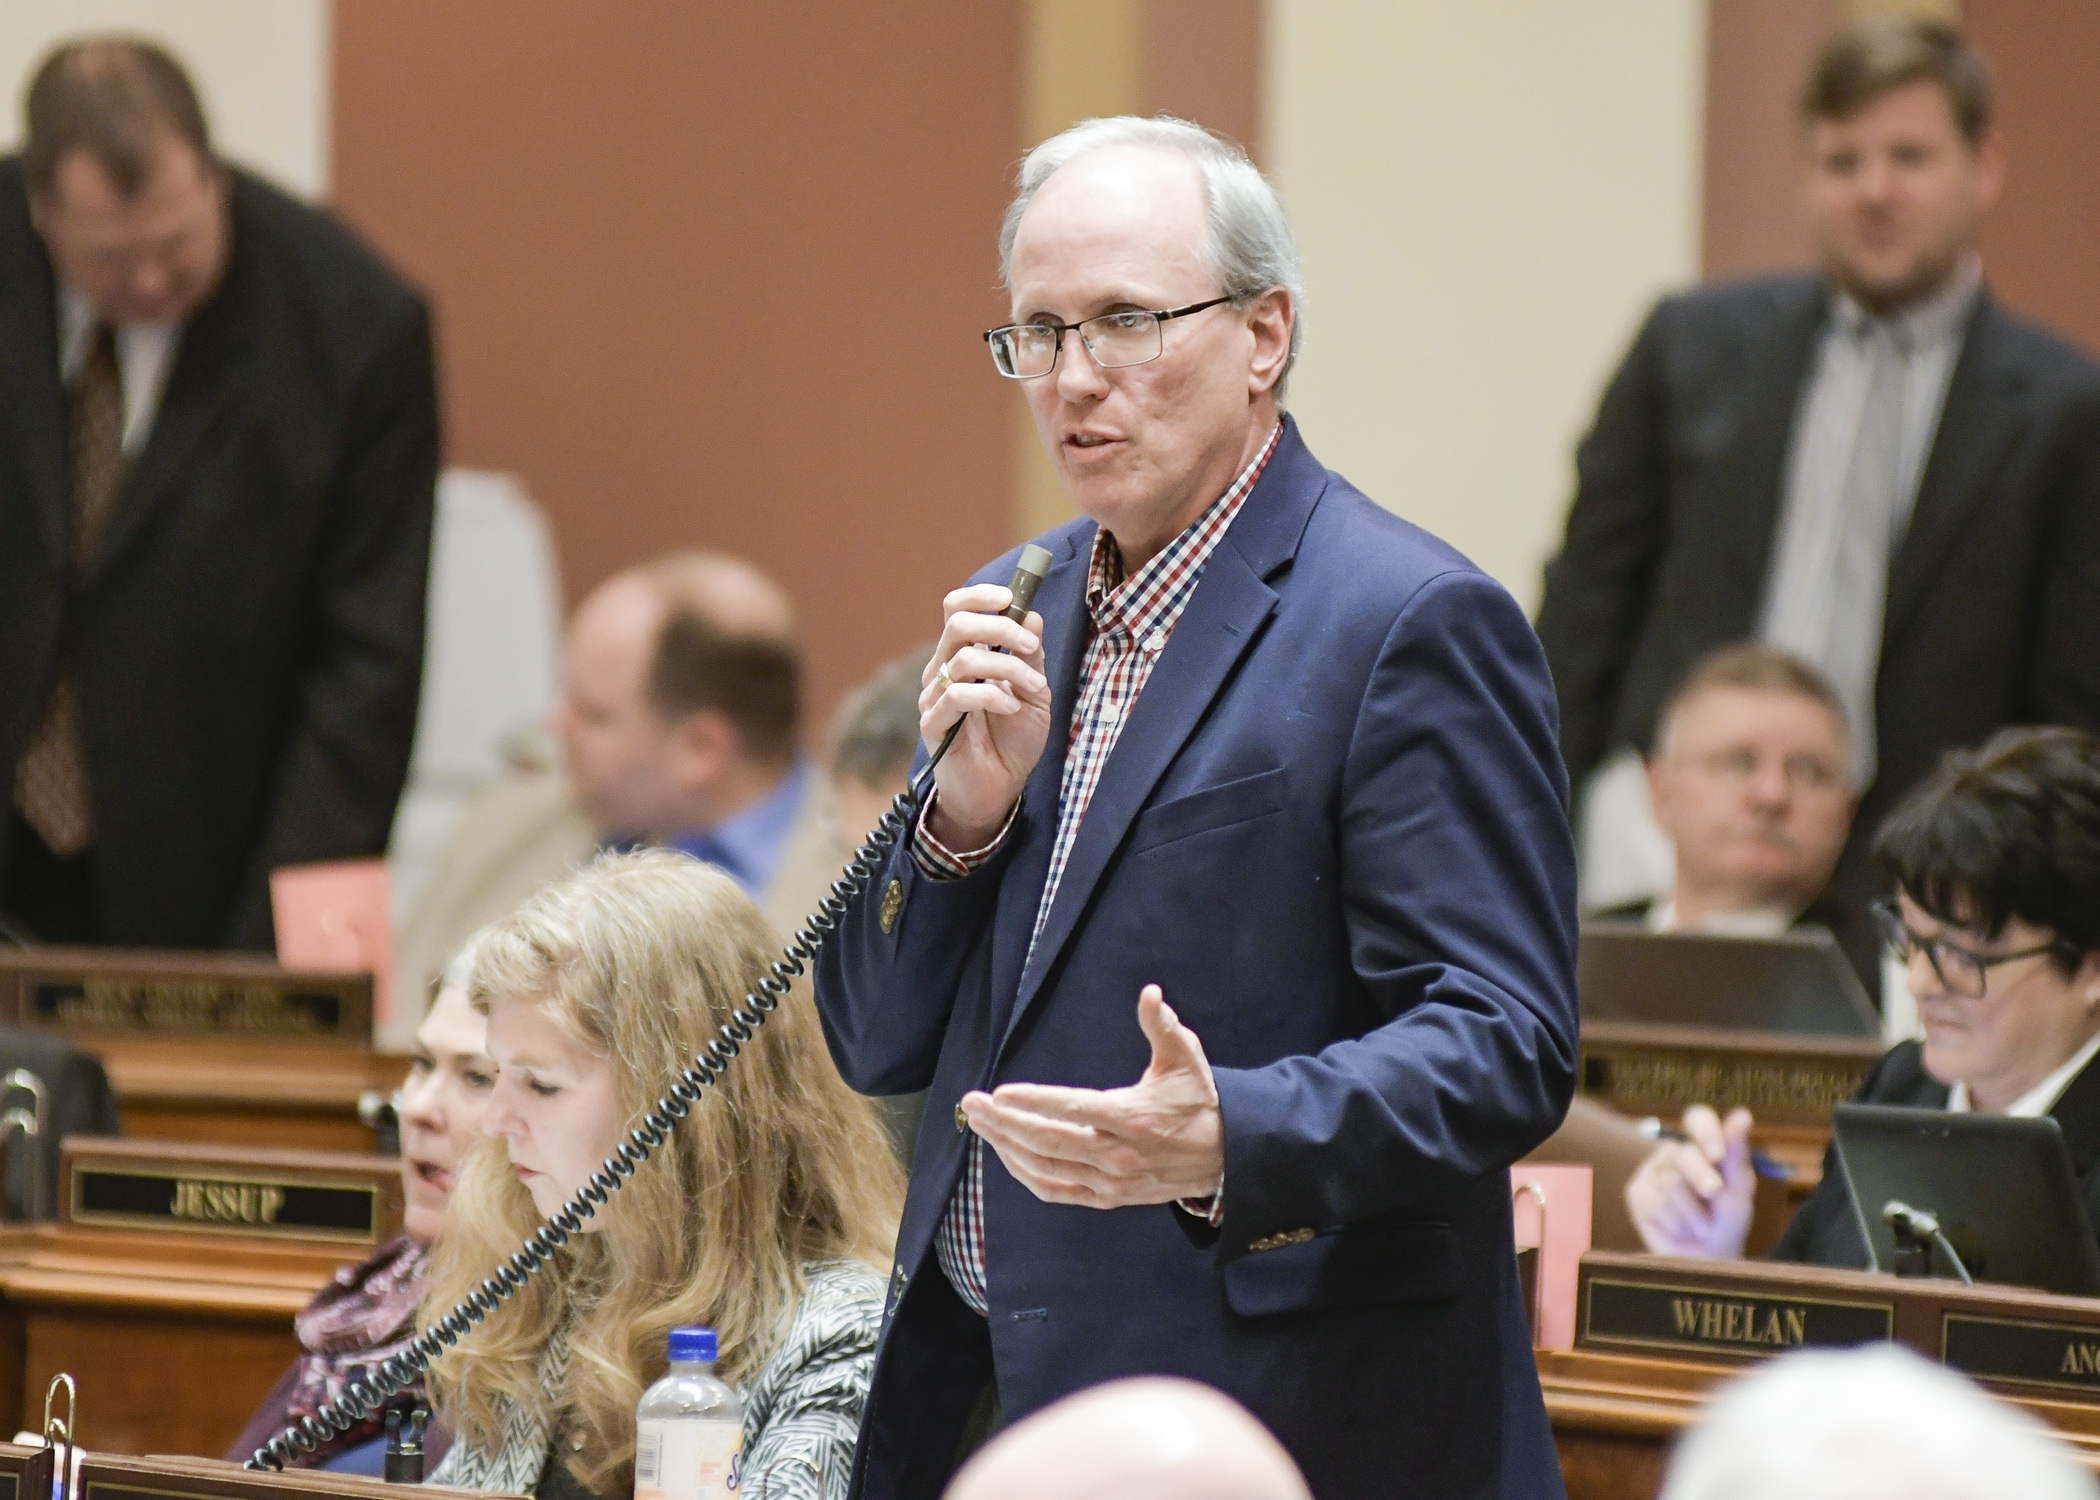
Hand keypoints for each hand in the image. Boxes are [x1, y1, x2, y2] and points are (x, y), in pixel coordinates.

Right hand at [921, 583, 1050, 847]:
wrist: (999, 792)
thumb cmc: (1012, 741)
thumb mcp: (1034, 694)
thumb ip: (1030, 657)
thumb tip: (1031, 615)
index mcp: (964, 656)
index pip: (956, 610)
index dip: (980, 596)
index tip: (1011, 596)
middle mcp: (943, 671)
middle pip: (958, 625)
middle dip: (1000, 628)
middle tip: (1031, 645)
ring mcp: (935, 697)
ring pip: (963, 659)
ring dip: (1008, 667)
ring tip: (1034, 689)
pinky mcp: (934, 725)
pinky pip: (957, 696)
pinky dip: (992, 696)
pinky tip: (1011, 707)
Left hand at [962, 986, 1224, 1207]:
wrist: (1227, 1158)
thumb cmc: (1200, 1101)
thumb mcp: (1186, 1058)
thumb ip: (1162, 1025)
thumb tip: (1149, 993)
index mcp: (1133, 1117)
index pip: (1074, 1110)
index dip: (1035, 1102)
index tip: (1001, 1092)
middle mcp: (1117, 1153)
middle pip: (1049, 1142)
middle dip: (1005, 1123)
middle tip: (973, 1104)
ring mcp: (1111, 1180)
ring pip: (1046, 1169)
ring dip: (1008, 1148)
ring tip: (981, 1124)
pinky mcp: (1108, 1198)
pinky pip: (1057, 1191)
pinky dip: (1027, 1175)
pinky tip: (1007, 1155)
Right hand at [1625, 1105, 1756, 1259]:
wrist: (1708, 1260)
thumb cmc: (1728, 1222)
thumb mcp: (1739, 1189)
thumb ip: (1736, 1153)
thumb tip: (1742, 1115)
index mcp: (1703, 1145)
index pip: (1698, 1119)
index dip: (1705, 1131)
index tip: (1718, 1153)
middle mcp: (1676, 1154)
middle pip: (1684, 1154)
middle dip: (1702, 1176)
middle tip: (1714, 1193)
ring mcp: (1653, 1172)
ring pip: (1670, 1181)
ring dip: (1693, 1211)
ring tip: (1703, 1226)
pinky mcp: (1638, 1193)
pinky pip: (1654, 1201)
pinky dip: (1675, 1221)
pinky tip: (1681, 1229)